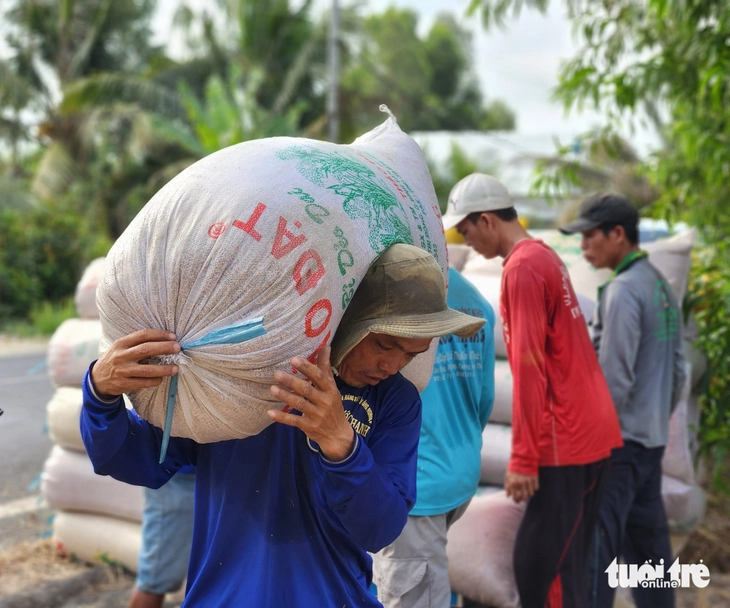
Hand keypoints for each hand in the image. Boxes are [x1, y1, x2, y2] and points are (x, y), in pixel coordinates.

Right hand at [91, 329, 180, 397]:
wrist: (97, 379)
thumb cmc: (115, 359)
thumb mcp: (121, 347)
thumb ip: (137, 344)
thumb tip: (165, 341)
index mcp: (121, 343)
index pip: (143, 335)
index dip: (159, 334)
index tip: (173, 336)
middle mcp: (121, 356)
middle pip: (146, 349)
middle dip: (164, 348)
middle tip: (178, 348)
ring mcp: (122, 371)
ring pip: (146, 370)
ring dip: (163, 369)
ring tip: (175, 368)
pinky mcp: (123, 384)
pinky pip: (143, 383)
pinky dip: (155, 380)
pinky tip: (162, 378)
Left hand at [269, 346, 354, 461]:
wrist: (338, 434)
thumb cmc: (333, 406)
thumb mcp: (332, 387)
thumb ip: (326, 368)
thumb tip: (326, 347)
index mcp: (330, 390)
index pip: (319, 377)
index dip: (307, 368)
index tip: (294, 360)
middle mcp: (324, 402)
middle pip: (307, 390)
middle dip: (292, 382)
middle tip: (277, 374)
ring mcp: (316, 415)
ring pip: (299, 405)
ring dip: (285, 397)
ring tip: (272, 389)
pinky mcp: (308, 426)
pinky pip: (294, 421)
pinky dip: (282, 417)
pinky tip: (270, 412)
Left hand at [505, 471, 538, 503]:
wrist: (522, 458)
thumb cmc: (514, 468)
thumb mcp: (508, 476)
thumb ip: (508, 487)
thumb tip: (508, 496)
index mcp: (513, 483)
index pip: (515, 497)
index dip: (516, 500)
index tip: (516, 499)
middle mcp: (521, 483)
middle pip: (524, 497)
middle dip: (523, 499)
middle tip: (522, 497)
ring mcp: (528, 481)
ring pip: (531, 494)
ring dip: (528, 493)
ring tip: (526, 491)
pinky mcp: (534, 479)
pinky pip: (536, 488)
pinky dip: (533, 488)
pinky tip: (531, 485)